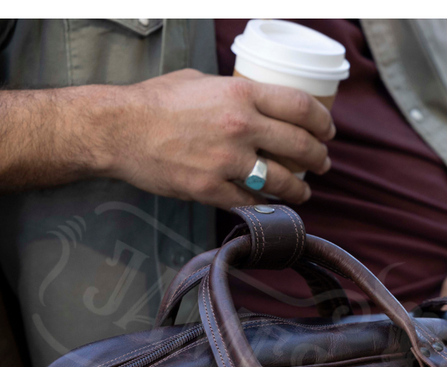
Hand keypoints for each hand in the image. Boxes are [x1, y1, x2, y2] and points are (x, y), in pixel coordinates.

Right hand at [0, 70, 334, 207]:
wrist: (119, 130)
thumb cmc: (156, 101)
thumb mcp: (200, 81)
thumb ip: (234, 93)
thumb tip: (255, 104)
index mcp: (241, 94)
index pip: (300, 107)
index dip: (322, 121)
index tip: (327, 131)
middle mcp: (241, 127)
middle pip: (299, 146)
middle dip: (318, 158)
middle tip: (323, 164)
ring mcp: (227, 162)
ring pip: (282, 182)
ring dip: (299, 189)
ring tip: (303, 191)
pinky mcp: (212, 189)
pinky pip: (251, 202)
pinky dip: (264, 205)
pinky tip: (269, 204)